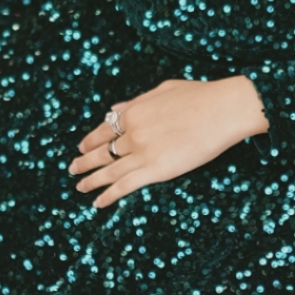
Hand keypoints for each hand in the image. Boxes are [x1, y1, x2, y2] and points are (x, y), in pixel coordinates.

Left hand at [71, 76, 268, 208]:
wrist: (222, 110)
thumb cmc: (199, 97)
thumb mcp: (162, 91)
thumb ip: (136, 102)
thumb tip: (116, 109)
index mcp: (133, 112)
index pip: (104, 129)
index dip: (91, 140)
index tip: (82, 147)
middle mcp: (132, 133)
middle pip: (102, 151)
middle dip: (84, 162)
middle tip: (73, 169)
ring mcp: (142, 153)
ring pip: (109, 171)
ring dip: (91, 181)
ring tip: (79, 187)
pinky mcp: (156, 170)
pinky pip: (125, 186)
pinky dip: (109, 196)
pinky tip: (98, 203)